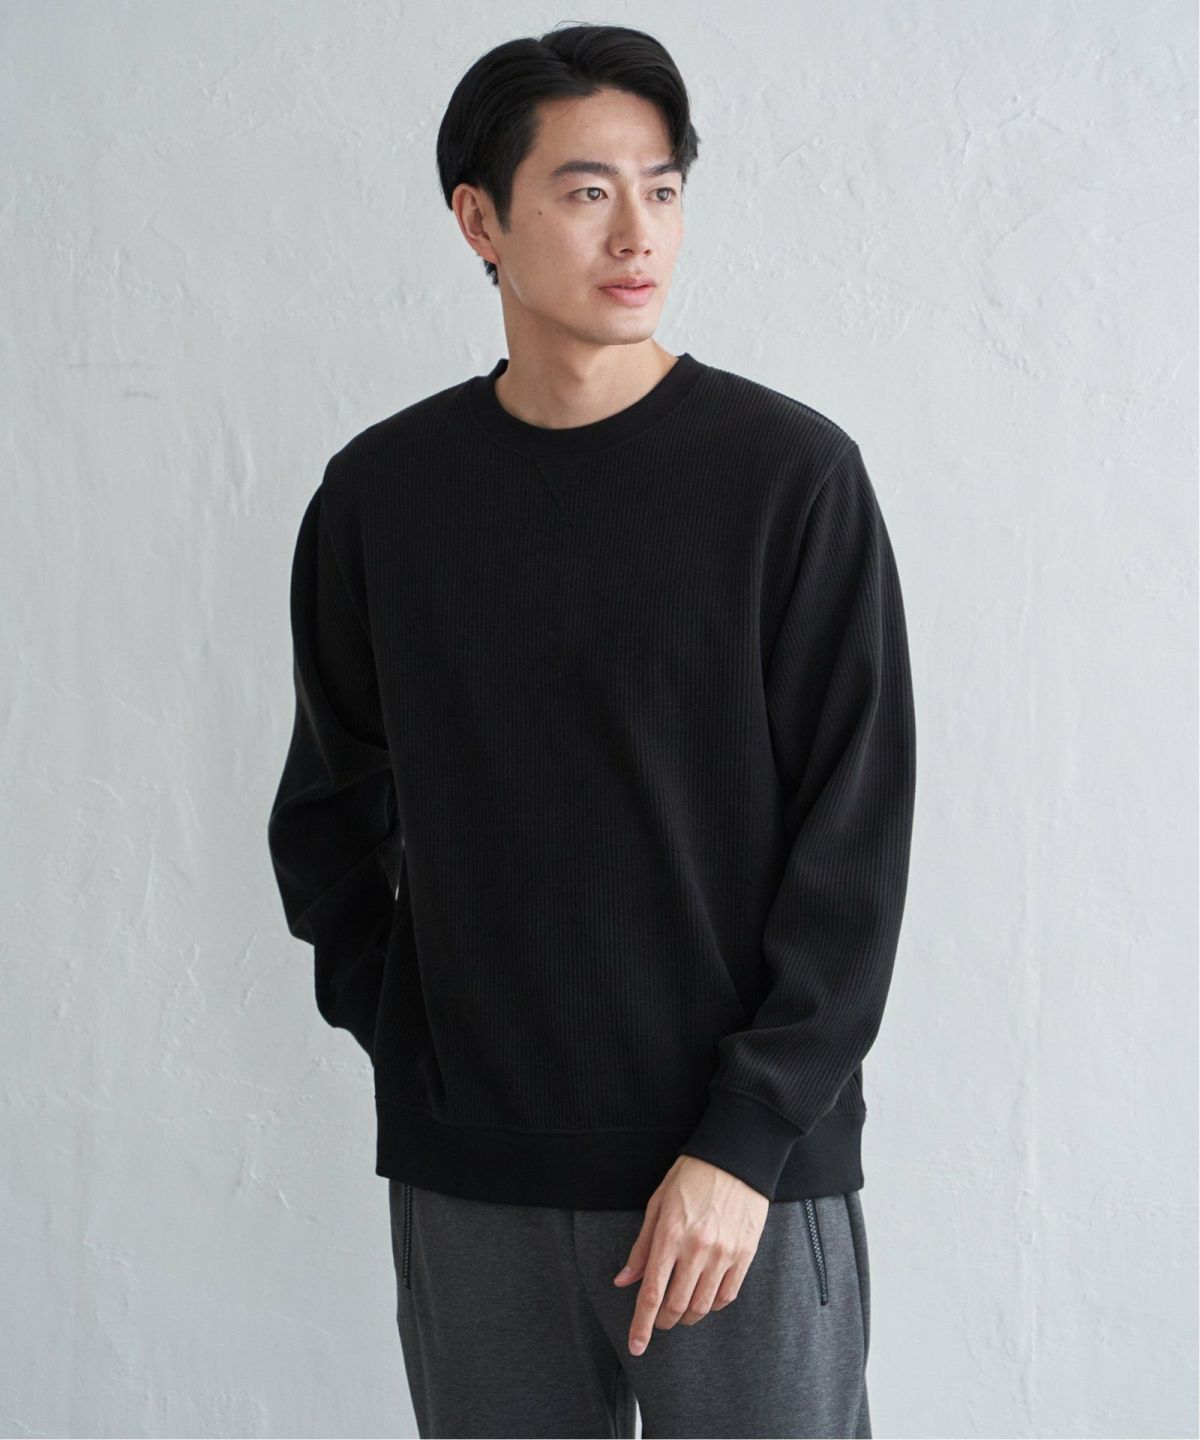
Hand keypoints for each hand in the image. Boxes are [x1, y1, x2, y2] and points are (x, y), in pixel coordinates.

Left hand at [612, 1155, 769, 1355]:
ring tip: (680, 1310)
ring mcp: (723, 1254)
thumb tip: (624, 1280)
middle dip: (663, 1322)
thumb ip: (642, 1247)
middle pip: (676, 1305)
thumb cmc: (691, 1177)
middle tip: (659, 1321)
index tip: (636, 1346)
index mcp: (670, 1235)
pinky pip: (727, 1295)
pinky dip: (712, 1305)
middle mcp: (697, 1249)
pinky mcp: (744, 1255)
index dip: (642, 1324)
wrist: (735, 1159)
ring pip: (702, 1306)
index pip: (652, 1293)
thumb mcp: (658, 1204)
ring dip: (687, 1316)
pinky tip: (704, 1299)